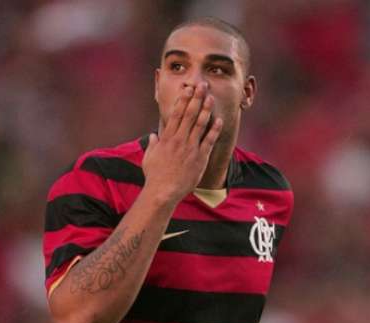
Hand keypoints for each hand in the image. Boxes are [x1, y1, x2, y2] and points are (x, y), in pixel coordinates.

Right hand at [141, 83, 223, 204]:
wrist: (163, 191)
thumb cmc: (155, 176)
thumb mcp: (149, 158)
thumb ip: (152, 145)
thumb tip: (152, 136)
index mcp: (167, 138)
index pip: (176, 114)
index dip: (183, 100)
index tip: (187, 88)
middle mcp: (179, 140)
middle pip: (189, 114)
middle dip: (196, 98)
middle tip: (201, 85)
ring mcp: (190, 148)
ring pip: (200, 124)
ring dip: (206, 109)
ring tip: (211, 97)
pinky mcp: (200, 158)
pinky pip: (208, 141)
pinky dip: (214, 130)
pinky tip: (219, 120)